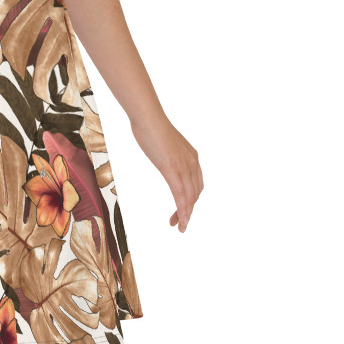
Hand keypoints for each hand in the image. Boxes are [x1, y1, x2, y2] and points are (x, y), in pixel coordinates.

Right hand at [130, 116, 202, 232]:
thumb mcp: (164, 143)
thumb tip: (163, 155)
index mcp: (192, 157)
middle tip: (179, 223)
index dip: (191, 199)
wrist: (147, 117)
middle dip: (188, 210)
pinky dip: (182, 210)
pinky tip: (181, 220)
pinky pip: (180, 195)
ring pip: (189, 197)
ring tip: (180, 226)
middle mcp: (192, 163)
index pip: (196, 184)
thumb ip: (168, 153)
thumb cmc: (150, 125)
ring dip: (186, 214)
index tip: (183, 209)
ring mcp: (184, 167)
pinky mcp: (173, 170)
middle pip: (195, 193)